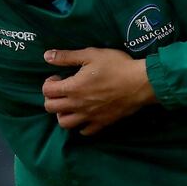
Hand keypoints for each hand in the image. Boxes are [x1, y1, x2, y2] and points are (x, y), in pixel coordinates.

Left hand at [42, 47, 156, 134]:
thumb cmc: (116, 66)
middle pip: (51, 108)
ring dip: (62, 114)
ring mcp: (89, 116)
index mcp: (73, 88)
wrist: (140, 83)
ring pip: (65, 123)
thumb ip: (67, 57)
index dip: (49, 82)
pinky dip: (80, 125)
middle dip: (51, 98)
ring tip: (70, 104)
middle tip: (62, 90)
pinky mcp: (102, 123)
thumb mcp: (91, 54)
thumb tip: (47, 56)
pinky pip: (84, 131)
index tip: (59, 77)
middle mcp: (77, 105)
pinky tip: (85, 115)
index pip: (47, 91)